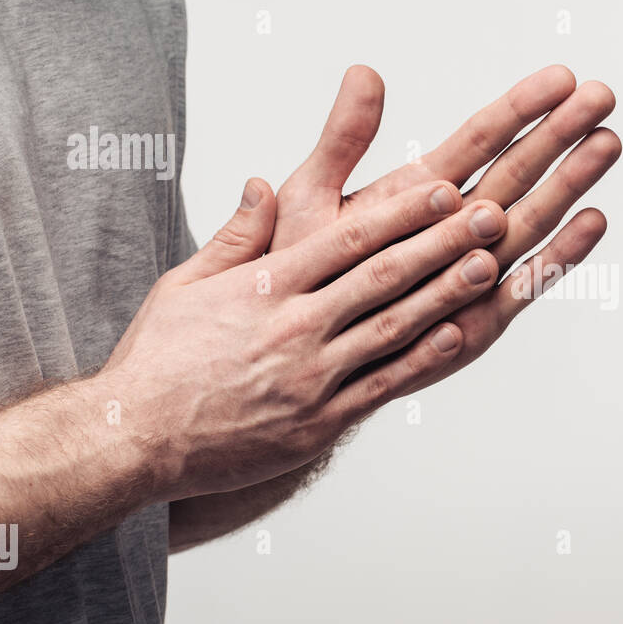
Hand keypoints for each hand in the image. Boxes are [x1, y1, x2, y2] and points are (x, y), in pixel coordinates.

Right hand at [103, 175, 508, 500]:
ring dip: (446, 292)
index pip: (347, 238)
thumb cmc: (158, 360)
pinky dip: (422, 360)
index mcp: (264, 286)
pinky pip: (381, 386)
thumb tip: (264, 183)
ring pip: (391, 326)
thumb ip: (236, 236)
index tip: (444, 186)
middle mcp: (293, 326)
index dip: (403, 211)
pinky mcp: (317, 422)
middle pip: (382, 275)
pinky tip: (459, 335)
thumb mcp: (185, 285)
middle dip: (442, 240)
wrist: (131, 441)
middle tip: (491, 212)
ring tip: (491, 263)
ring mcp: (309, 376)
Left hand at [272, 64, 621, 392]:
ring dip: (571, 182)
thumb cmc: (299, 279)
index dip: (519, 107)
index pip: (478, 139)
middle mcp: (455, 230)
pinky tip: (592, 222)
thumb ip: (343, 139)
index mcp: (418, 194)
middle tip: (604, 95)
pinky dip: (557, 256)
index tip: (561, 76)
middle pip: (517, 170)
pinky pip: (522, 285)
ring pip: (531, 219)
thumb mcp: (311, 197)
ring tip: (609, 143)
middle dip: (562, 134)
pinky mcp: (476, 322)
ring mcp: (471, 274)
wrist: (294, 356)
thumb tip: (364, 70)